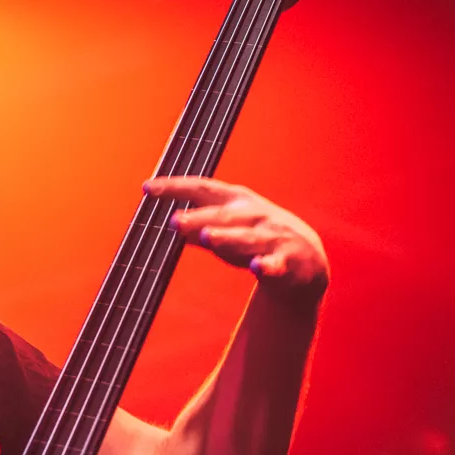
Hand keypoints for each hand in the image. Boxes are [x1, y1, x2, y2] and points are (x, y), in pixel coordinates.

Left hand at [143, 176, 328, 302]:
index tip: (148, 188)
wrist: (306, 260)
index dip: (176, 187)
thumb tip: (173, 224)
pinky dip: (266, 266)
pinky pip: (275, 265)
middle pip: (223, 215)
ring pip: (247, 238)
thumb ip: (200, 228)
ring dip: (227, 237)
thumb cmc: (258, 240)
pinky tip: (256, 267)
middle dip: (199, 218)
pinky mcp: (288, 263)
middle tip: (174, 222)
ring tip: (206, 237)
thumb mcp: (227, 231)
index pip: (203, 189)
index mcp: (237, 202)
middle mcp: (255, 216)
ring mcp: (273, 238)